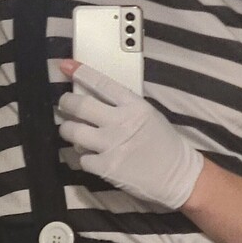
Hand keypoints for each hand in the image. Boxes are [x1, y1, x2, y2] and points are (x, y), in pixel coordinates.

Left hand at [57, 60, 204, 209]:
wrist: (176, 176)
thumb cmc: (163, 144)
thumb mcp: (148, 115)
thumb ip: (123, 106)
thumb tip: (95, 99)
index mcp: (134, 106)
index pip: (101, 83)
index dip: (80, 72)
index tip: (65, 66)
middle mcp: (120, 123)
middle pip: (80, 105)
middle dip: (67, 102)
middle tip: (65, 104)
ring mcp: (111, 145)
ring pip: (73, 132)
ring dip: (67, 130)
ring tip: (71, 131)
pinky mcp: (106, 167)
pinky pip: (81, 159)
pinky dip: (83, 157)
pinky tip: (91, 156)